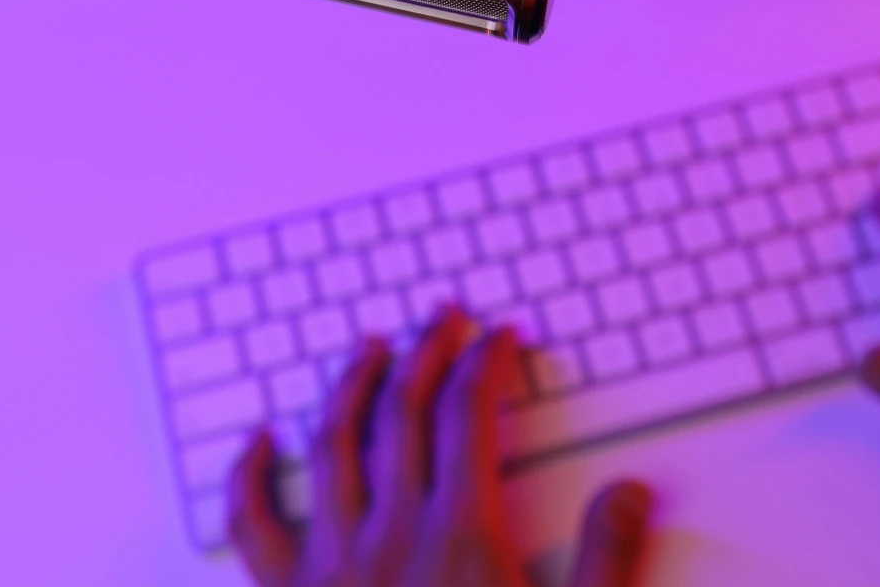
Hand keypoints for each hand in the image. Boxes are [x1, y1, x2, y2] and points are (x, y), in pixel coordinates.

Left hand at [229, 307, 652, 586]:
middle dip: (425, 354)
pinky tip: (258, 443)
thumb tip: (629, 489)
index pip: (470, 417)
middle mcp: (388, 535)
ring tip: (368, 349)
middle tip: (443, 318)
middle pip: (402, 414)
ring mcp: (328, 566)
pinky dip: (250, 476)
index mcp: (461, 537)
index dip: (484, 365)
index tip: (498, 337)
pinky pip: (253, 526)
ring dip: (350, 387)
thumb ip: (606, 562)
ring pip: (332, 447)